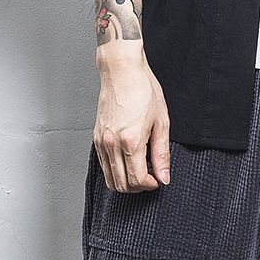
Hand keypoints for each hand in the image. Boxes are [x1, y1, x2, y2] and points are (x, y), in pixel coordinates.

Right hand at [93, 55, 170, 192]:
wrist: (123, 72)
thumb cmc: (143, 90)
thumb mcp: (161, 121)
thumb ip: (162, 152)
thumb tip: (164, 176)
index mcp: (130, 141)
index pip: (137, 180)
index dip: (151, 185)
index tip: (159, 179)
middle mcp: (111, 145)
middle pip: (122, 185)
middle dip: (139, 187)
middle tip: (152, 176)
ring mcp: (101, 142)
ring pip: (110, 179)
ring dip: (127, 182)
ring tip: (142, 169)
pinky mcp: (96, 138)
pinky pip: (104, 166)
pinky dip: (116, 171)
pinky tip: (130, 160)